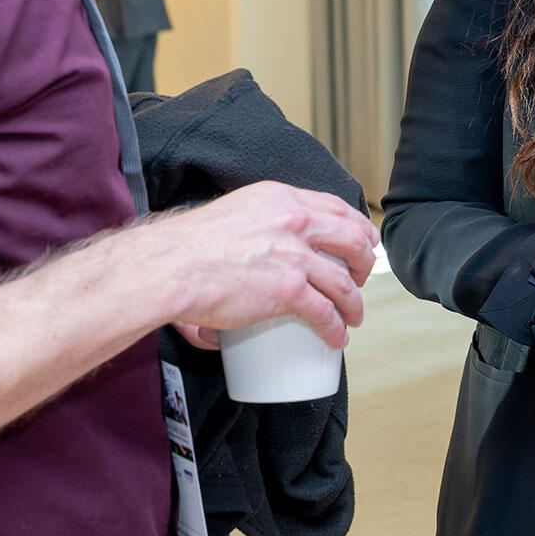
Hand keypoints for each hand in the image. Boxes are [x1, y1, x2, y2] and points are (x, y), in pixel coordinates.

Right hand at [139, 181, 377, 349]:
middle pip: (351, 239)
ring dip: (354, 302)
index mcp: (282, 199)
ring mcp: (294, 255)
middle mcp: (295, 221)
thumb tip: (268, 243)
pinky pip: (325, 312)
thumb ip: (260, 220)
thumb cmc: (189, 245)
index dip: (357, 226)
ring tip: (353, 315)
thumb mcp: (235, 212)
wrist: (170, 267)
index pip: (335, 206)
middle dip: (364, 262)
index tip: (362, 240)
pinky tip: (337, 336)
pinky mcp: (288, 290)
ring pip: (343, 281)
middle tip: (361, 278)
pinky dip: (336, 327)